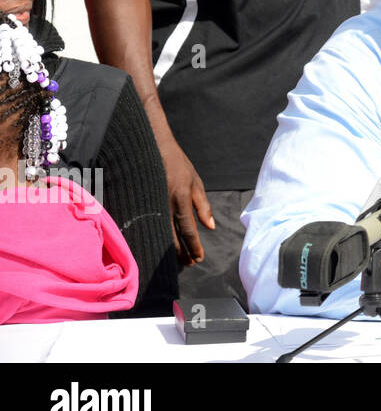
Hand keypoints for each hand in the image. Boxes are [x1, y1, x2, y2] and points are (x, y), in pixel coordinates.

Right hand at [157, 139, 213, 265]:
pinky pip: (147, 225)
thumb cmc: (177, 164)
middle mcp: (165, 203)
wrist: (151, 146)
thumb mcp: (195, 181)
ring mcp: (150, 203)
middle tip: (189, 264)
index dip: (193, 246)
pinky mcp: (139, 203)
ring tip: (177, 259)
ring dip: (168, 249)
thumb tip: (211, 226)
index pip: (188, 229)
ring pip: (159, 233)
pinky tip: (159, 245)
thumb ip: (203, 205)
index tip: (199, 258)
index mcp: (181, 197)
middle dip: (181, 252)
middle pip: (172, 236)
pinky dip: (155, 237)